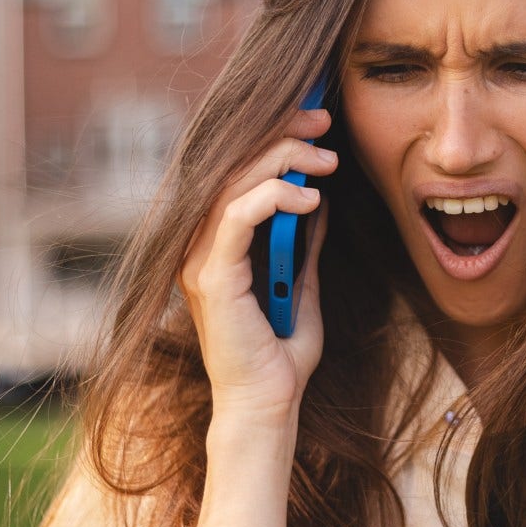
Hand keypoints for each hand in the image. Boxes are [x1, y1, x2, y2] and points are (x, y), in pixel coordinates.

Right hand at [177, 105, 338, 419]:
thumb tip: (316, 199)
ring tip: (325, 158)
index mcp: (216, 245)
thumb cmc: (281, 355)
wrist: (269, 404)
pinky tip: (310, 199)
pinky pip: (236, 216)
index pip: (234, 172)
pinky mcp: (212, 278)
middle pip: (231, 166)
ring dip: (282, 159)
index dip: (272, 138)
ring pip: (232, 182)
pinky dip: (274, 197)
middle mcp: (200, 246)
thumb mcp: (302, 286)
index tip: (316, 125)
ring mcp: (200, 260)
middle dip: (280, 134)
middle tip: (323, 122)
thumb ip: (303, 245)